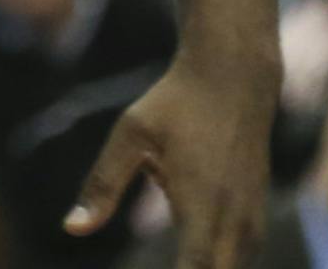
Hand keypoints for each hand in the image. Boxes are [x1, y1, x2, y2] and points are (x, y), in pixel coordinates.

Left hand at [64, 57, 271, 268]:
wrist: (234, 78)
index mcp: (204, 206)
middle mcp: (235, 223)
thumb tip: (71, 229)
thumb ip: (103, 185)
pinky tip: (187, 260)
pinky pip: (238, 262)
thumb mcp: (131, 135)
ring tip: (166, 257)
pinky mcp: (256, 220)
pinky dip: (214, 267)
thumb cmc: (175, 104)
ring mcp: (252, 224)